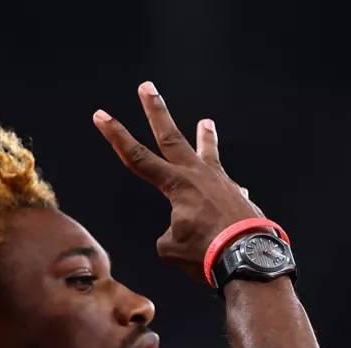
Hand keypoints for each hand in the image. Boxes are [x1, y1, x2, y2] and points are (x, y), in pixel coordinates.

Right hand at [93, 82, 271, 280]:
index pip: (137, 157)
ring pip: (208, 153)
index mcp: (176, 185)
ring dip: (205, 138)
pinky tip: (233, 191)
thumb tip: (184, 229)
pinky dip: (225, 189)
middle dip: (156, 111)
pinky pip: (227, 187)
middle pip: (171, 137)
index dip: (116, 136)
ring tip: (206, 122)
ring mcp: (221, 182)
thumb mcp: (171, 249)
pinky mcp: (238, 196)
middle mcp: (198, 175)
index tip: (101, 115)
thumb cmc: (207, 252)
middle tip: (147, 87)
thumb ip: (169, 235)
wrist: (249, 256)